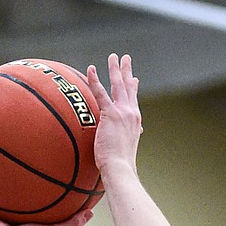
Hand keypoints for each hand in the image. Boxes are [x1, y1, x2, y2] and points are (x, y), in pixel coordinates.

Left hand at [87, 53, 141, 181]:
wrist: (120, 168)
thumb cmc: (119, 167)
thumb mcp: (122, 151)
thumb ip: (119, 145)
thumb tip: (114, 153)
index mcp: (134, 121)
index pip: (134, 101)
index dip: (133, 88)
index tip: (134, 79)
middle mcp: (131, 113)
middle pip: (129, 87)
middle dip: (127, 71)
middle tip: (125, 58)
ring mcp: (123, 112)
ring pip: (118, 85)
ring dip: (115, 69)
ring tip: (113, 56)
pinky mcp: (111, 114)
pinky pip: (100, 93)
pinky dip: (95, 80)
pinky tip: (90, 69)